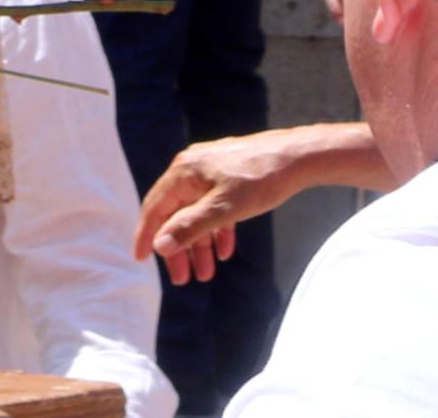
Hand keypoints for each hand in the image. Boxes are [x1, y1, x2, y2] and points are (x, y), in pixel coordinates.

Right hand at [137, 131, 336, 282]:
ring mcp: (209, 172)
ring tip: (206, 273)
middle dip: (179, 248)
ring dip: (199, 244)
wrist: (296, 157)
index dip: (147, 235)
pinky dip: (217, 230)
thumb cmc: (259, 179)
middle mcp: (191, 170)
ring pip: (196, 213)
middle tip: (182, 279)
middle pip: (175, 214)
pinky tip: (225, 250)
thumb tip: (160, 245)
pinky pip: (214, 207)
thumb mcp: (223, 208)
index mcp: (183, 173)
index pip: (155, 208)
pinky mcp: (227, 176)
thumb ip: (190, 227)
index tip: (141, 259)